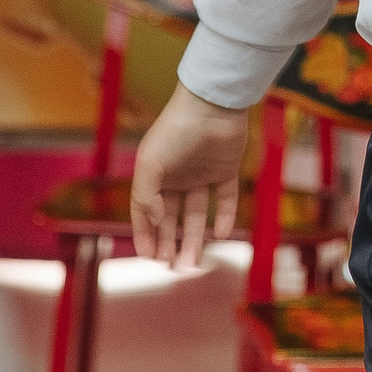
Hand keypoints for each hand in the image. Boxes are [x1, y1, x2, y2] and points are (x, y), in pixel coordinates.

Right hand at [130, 86, 251, 268]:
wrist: (213, 104)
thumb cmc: (175, 130)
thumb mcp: (150, 164)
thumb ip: (147, 197)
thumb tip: (156, 223)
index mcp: (154, 174)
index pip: (145, 211)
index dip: (145, 234)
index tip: (148, 258)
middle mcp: (177, 176)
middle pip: (172, 218)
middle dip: (170, 242)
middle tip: (173, 267)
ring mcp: (201, 174)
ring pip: (197, 214)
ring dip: (194, 238)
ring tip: (193, 262)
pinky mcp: (226, 171)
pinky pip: (225, 200)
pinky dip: (225, 218)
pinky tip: (221, 235)